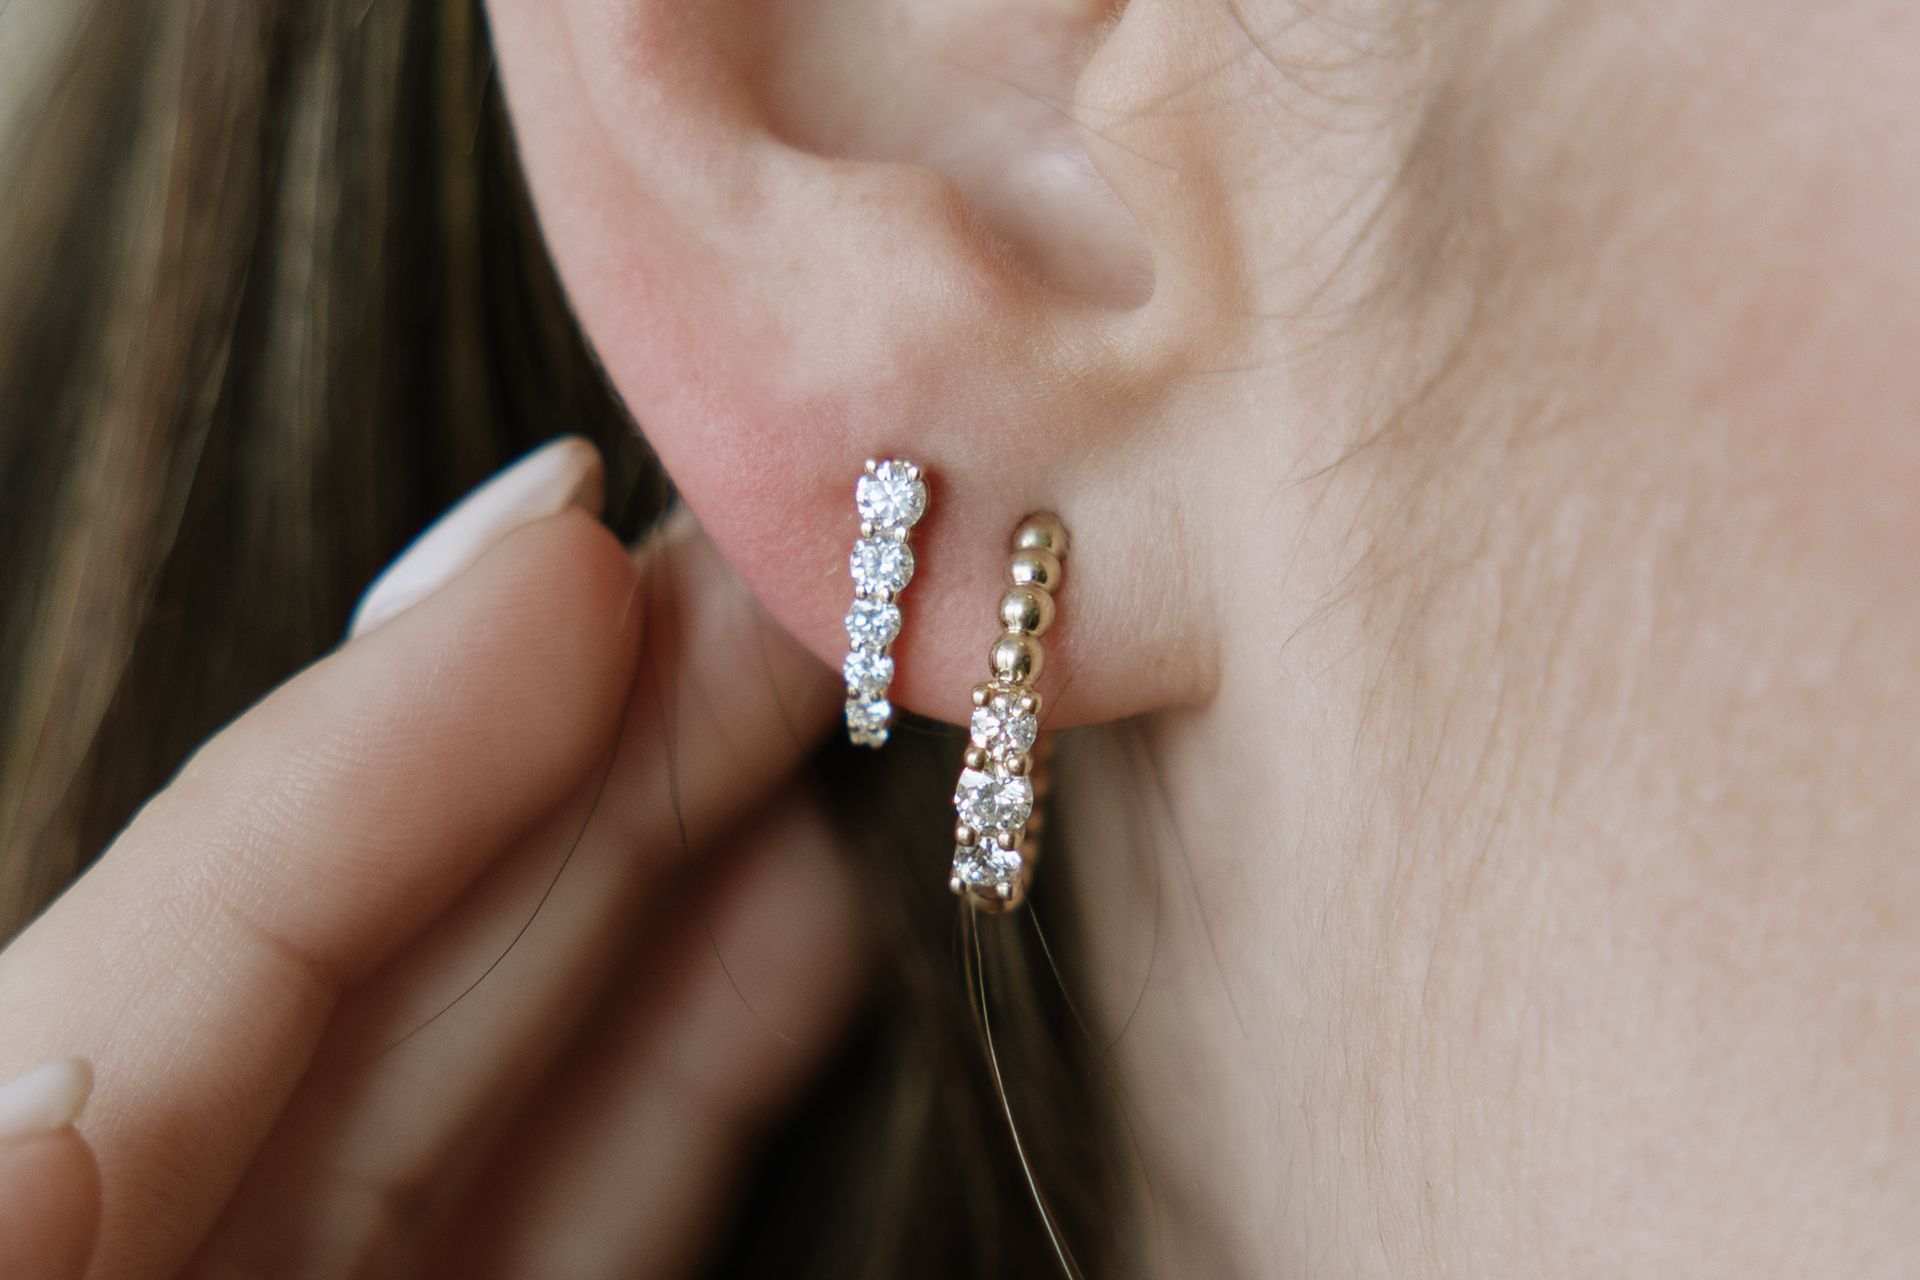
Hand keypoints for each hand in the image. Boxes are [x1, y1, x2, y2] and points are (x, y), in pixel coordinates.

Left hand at [0, 441, 861, 1278]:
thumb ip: (26, 1279)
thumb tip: (42, 1136)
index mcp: (64, 1219)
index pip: (192, 947)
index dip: (376, 752)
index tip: (572, 564)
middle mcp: (206, 1236)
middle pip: (405, 946)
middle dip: (603, 728)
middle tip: (775, 550)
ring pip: (538, 1044)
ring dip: (698, 842)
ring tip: (837, 668)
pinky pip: (621, 1188)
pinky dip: (722, 1041)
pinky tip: (814, 888)